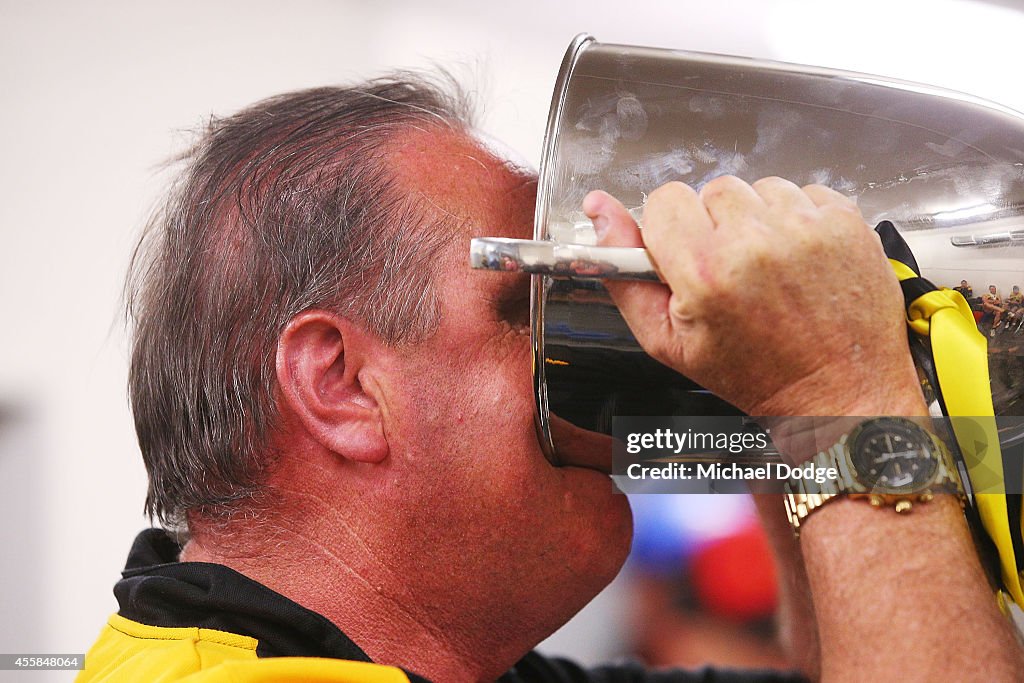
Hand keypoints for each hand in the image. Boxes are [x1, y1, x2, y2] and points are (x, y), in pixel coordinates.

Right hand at [583, 176, 926, 417]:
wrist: (838, 390)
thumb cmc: (754, 374)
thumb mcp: (668, 341)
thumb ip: (625, 276)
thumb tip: (599, 211)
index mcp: (705, 270)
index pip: (664, 201)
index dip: (669, 231)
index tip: (685, 258)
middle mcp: (756, 240)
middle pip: (710, 192)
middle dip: (713, 227)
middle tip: (731, 274)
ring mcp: (806, 226)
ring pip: (756, 189)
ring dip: (756, 220)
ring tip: (767, 268)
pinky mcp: (844, 219)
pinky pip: (802, 192)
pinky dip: (796, 219)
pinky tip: (798, 260)